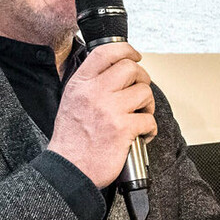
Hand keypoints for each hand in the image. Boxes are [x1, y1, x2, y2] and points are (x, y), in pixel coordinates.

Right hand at [46, 43, 155, 187]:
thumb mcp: (72, 101)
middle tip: (139, 93)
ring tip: (140, 116)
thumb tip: (115, 72)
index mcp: (81, 84)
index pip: (106, 52)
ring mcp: (109, 110)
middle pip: (131, 68)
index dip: (126, 49)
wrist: (69, 169)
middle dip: (142, 80)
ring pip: (144, 92)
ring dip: (148, 105)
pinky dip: (150, 129)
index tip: (135, 56)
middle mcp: (94, 92)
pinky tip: (141, 135)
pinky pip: (149, 120)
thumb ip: (90, 84)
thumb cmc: (71, 140)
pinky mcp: (122, 129)